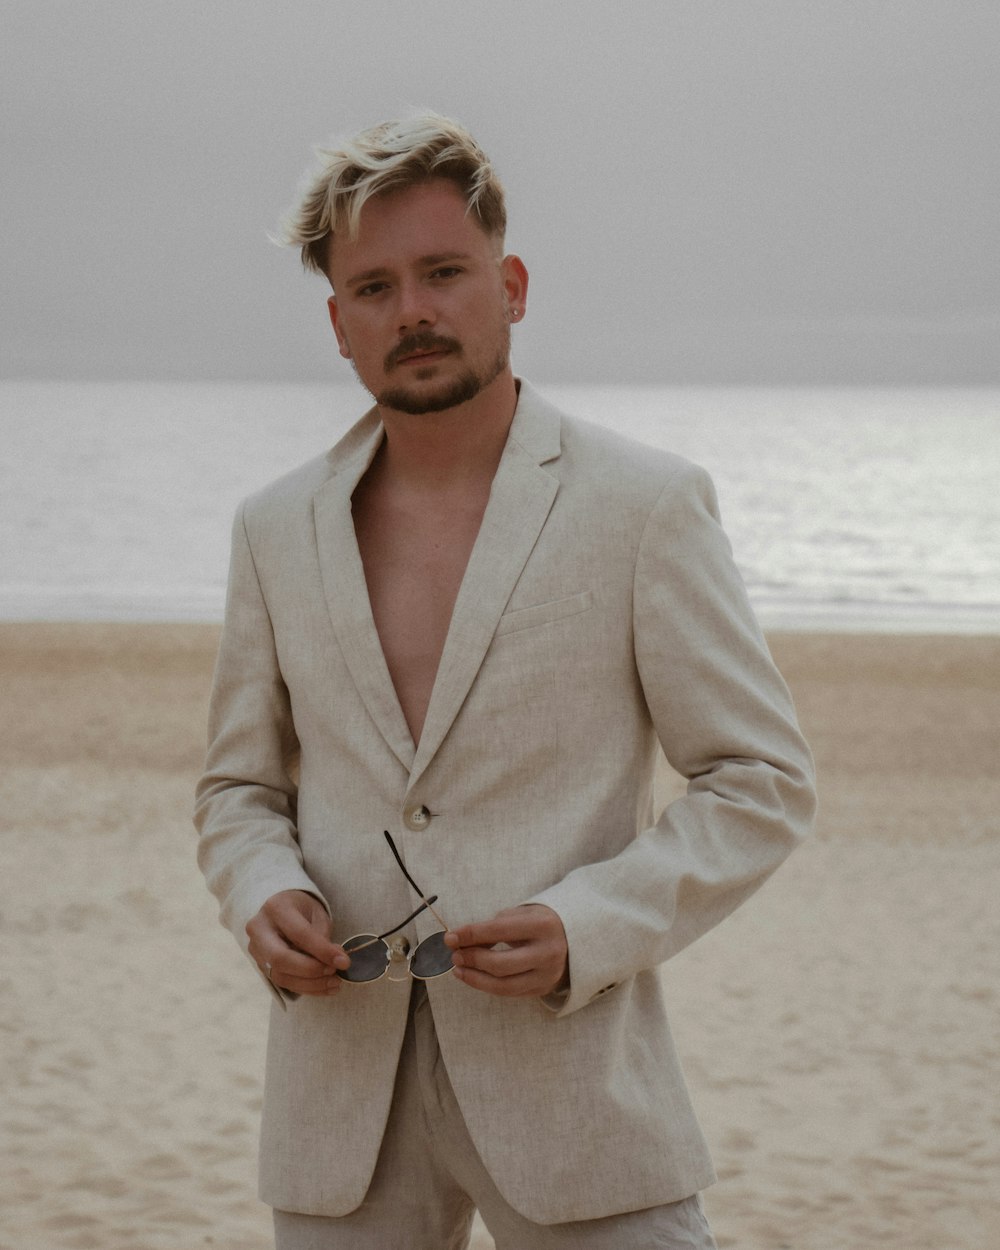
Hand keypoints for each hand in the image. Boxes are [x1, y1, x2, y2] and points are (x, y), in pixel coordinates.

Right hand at [246, 890, 349, 995]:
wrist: (280, 908)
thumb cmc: (301, 908)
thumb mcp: (316, 913)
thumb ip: (323, 936)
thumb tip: (336, 962)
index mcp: (275, 908)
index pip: (299, 934)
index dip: (322, 951)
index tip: (344, 962)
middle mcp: (259, 929)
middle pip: (280, 959)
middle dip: (311, 970)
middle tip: (334, 972)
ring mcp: (255, 949)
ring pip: (280, 976)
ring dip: (310, 984)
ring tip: (334, 983)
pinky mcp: (260, 965)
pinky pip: (282, 982)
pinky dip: (306, 987)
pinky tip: (324, 987)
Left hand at [444, 904, 567, 997]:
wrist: (572, 938)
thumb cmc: (537, 922)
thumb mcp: (519, 915)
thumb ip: (492, 927)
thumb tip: (462, 943)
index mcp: (542, 925)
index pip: (499, 931)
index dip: (471, 935)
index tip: (450, 938)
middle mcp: (548, 952)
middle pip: (501, 964)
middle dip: (472, 960)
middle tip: (455, 955)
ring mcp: (547, 975)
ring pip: (504, 986)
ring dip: (475, 979)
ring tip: (458, 970)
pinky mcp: (543, 989)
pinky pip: (510, 992)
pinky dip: (487, 986)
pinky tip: (473, 977)